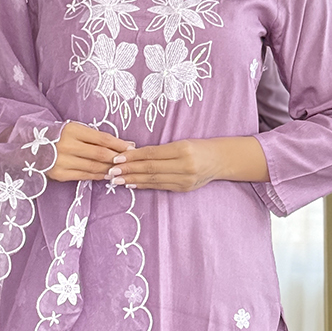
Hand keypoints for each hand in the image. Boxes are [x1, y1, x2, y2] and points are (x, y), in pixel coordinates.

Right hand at [46, 121, 133, 181]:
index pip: (102, 138)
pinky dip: (98, 176)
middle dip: (117, 158)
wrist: (30, 148)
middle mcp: (66, 145)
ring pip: (94, 167)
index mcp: (72, 130)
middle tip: (129, 160)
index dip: (119, 144)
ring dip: (110, 169)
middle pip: (100, 154)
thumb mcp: (74, 130)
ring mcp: (62, 161)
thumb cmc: (59, 136)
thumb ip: (95, 137)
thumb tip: (124, 144)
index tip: (131, 147)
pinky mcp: (60, 174)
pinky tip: (106, 175)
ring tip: (120, 169)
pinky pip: (84, 176)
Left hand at [114, 136, 269, 191]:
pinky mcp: (184, 188)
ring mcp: (185, 179)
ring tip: (117, 180)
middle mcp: (185, 165)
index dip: (133, 157)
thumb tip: (134, 154)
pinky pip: (160, 186)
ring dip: (133, 180)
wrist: (220, 160)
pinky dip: (144, 185)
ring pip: (153, 180)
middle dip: (128, 170)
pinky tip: (132, 184)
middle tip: (110, 172)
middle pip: (150, 168)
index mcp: (183, 149)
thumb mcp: (182, 143)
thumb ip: (161, 150)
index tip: (116, 158)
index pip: (152, 154)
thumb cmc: (198, 147)